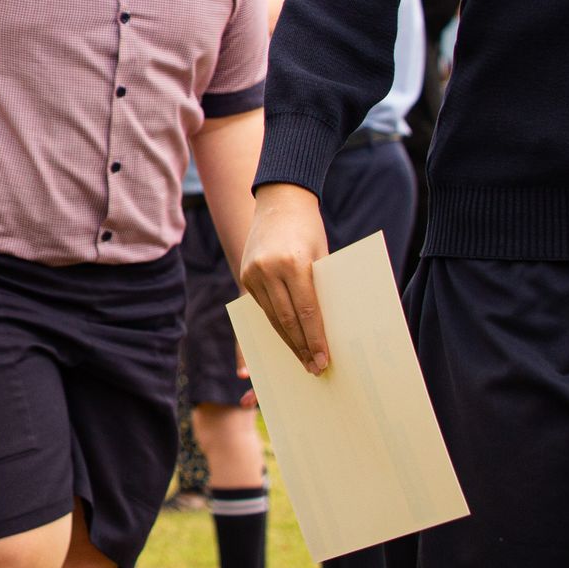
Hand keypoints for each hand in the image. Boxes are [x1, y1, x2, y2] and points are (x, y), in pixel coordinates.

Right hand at [238, 183, 331, 371]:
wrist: (280, 200)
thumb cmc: (309, 229)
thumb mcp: (321, 256)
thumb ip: (319, 288)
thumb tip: (323, 328)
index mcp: (294, 264)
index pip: (306, 311)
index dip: (315, 339)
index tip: (323, 360)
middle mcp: (269, 269)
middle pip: (286, 319)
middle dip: (301, 347)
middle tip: (314, 367)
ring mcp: (253, 272)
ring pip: (271, 317)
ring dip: (287, 340)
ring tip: (302, 358)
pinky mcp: (245, 274)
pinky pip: (261, 306)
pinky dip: (274, 323)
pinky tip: (286, 337)